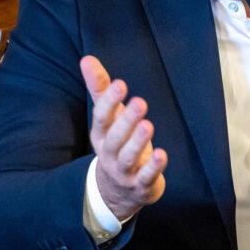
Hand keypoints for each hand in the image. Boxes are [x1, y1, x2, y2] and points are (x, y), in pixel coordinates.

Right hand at [80, 56, 167, 219]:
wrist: (118, 190)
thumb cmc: (116, 142)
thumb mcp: (108, 117)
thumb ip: (100, 88)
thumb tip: (87, 58)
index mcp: (101, 134)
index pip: (101, 118)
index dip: (109, 102)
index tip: (120, 84)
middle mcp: (109, 153)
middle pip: (114, 138)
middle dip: (126, 121)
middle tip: (139, 102)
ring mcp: (124, 171)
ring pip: (128, 157)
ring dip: (138, 142)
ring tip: (147, 125)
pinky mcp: (141, 184)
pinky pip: (146, 177)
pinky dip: (153, 167)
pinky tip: (162, 154)